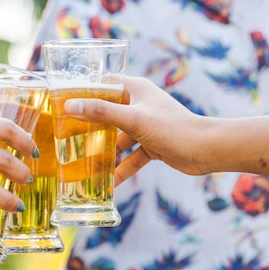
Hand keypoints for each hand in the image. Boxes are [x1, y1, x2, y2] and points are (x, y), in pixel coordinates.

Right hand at [63, 76, 205, 185]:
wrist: (206, 150)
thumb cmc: (172, 128)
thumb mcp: (133, 119)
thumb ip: (101, 113)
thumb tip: (71, 106)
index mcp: (136, 89)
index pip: (103, 85)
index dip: (84, 93)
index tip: (63, 104)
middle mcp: (140, 104)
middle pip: (108, 115)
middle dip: (91, 129)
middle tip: (67, 140)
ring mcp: (146, 126)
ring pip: (119, 139)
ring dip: (106, 153)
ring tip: (83, 166)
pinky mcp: (153, 145)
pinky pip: (132, 156)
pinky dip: (122, 168)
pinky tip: (109, 183)